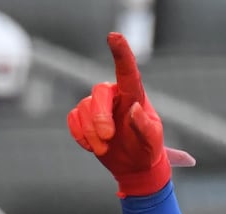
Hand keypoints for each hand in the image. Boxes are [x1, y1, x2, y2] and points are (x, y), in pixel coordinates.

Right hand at [67, 32, 193, 197]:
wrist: (134, 165)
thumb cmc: (147, 148)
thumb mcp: (152, 141)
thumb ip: (145, 126)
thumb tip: (135, 108)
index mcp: (134, 95)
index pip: (127, 71)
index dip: (121, 52)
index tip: (114, 36)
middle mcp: (114, 95)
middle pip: (98, 92)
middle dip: (99, 117)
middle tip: (107, 138)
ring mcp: (97, 106)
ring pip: (83, 108)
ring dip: (91, 133)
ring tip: (104, 149)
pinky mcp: (83, 118)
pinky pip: (73, 119)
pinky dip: (80, 135)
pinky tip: (92, 146)